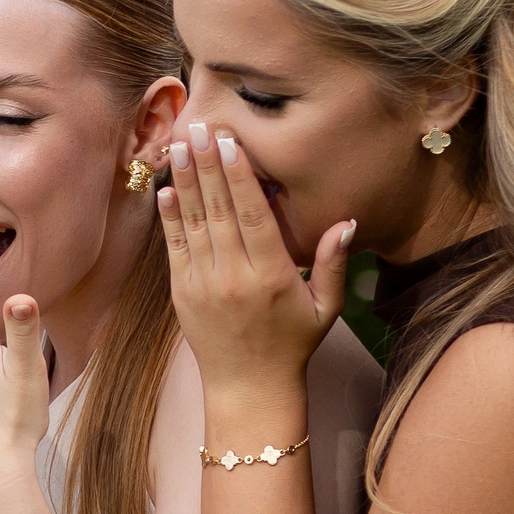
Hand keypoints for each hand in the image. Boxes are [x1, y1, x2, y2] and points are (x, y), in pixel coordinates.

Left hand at [159, 122, 353, 400]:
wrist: (248, 387)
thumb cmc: (293, 344)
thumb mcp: (325, 307)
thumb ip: (333, 263)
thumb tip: (347, 221)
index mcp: (270, 275)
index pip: (252, 216)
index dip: (238, 177)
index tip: (230, 143)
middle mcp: (233, 276)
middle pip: (219, 210)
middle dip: (208, 166)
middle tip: (199, 126)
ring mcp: (203, 284)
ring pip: (194, 222)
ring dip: (187, 181)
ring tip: (181, 144)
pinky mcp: (181, 292)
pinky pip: (174, 247)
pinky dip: (170, 217)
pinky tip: (167, 188)